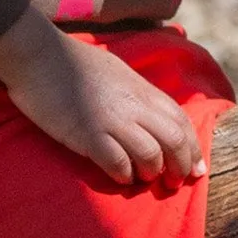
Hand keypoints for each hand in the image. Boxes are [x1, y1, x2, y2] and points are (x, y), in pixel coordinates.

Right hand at [0, 7, 204, 185]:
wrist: (40, 55)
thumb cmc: (76, 64)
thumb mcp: (119, 74)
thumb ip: (138, 96)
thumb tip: (153, 118)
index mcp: (144, 91)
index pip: (182, 122)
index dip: (194, 149)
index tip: (197, 170)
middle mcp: (134, 106)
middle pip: (174, 141)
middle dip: (180, 166)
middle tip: (174, 183)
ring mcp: (112, 120)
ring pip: (150, 155)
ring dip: (151, 173)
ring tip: (142, 178)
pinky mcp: (88, 135)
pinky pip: (117, 162)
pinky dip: (123, 175)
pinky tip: (120, 177)